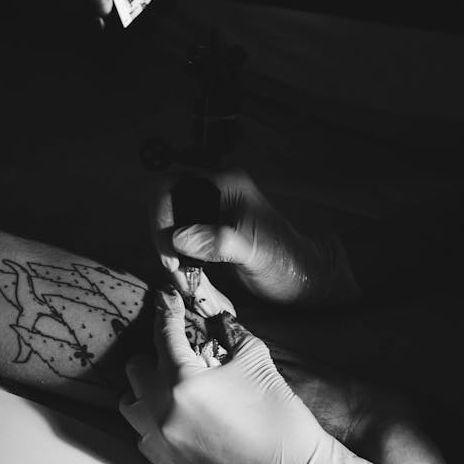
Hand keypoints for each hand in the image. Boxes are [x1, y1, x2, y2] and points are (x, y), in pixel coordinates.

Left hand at [119, 287, 395, 463]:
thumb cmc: (282, 420)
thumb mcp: (258, 362)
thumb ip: (231, 336)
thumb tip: (218, 322)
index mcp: (183, 383)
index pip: (164, 336)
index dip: (166, 311)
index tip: (166, 298)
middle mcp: (162, 414)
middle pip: (136, 369)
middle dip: (156, 353)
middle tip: (181, 350)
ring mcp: (161, 446)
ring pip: (131, 405)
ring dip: (148, 390)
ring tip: (175, 386)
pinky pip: (144, 437)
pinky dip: (156, 422)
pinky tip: (182, 419)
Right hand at [150, 168, 359, 307]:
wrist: (302, 279)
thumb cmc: (285, 263)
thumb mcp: (253, 253)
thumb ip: (218, 242)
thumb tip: (178, 237)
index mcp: (226, 184)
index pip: (172, 185)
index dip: (161, 217)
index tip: (170, 251)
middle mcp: (215, 190)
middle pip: (165, 202)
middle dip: (162, 236)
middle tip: (173, 268)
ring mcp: (211, 210)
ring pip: (170, 221)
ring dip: (167, 249)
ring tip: (181, 277)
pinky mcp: (210, 230)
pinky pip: (180, 237)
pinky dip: (176, 256)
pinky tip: (186, 275)